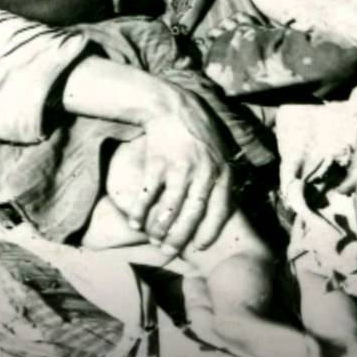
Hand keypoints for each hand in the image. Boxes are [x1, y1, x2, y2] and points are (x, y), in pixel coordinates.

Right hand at [122, 88, 236, 251]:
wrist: (172, 106)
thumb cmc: (198, 131)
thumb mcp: (220, 151)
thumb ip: (221, 177)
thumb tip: (221, 208)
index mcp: (222, 171)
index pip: (220, 210)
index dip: (209, 230)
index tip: (199, 245)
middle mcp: (204, 172)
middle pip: (192, 214)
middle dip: (179, 237)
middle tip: (168, 250)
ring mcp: (180, 168)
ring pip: (170, 208)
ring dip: (159, 228)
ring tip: (152, 238)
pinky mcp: (159, 162)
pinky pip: (149, 194)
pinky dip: (140, 210)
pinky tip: (134, 222)